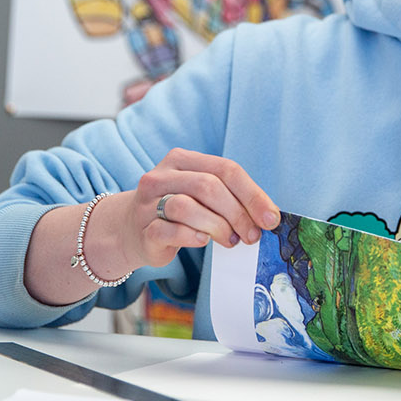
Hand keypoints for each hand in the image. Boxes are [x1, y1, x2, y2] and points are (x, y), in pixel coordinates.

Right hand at [116, 148, 279, 267]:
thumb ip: (229, 197)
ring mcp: (148, 202)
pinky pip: (170, 230)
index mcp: (182, 160)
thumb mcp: (201, 195)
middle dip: (238, 213)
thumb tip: (268, 215)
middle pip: (209, 186)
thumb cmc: (177, 213)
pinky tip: (203, 241)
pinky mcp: (143, 229)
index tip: (270, 219)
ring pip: (186, 206)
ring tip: (230, 240)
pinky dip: (192, 237)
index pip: (225, 169)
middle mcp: (162, 175)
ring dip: (218, 226)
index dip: (252, 194)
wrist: (130, 231)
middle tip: (251, 235)